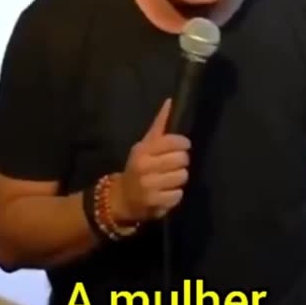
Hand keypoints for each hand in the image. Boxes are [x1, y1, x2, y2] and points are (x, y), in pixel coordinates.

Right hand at [110, 99, 190, 222]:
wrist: (122, 198)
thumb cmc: (138, 167)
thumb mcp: (145, 145)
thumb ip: (160, 124)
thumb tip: (171, 101)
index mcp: (142, 150)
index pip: (172, 141)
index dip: (183, 143)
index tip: (183, 146)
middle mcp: (144, 167)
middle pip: (182, 159)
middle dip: (181, 162)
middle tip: (174, 164)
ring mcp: (150, 186)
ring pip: (183, 176)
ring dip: (179, 178)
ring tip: (170, 178)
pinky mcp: (156, 203)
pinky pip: (179, 194)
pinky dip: (175, 194)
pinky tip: (166, 192)